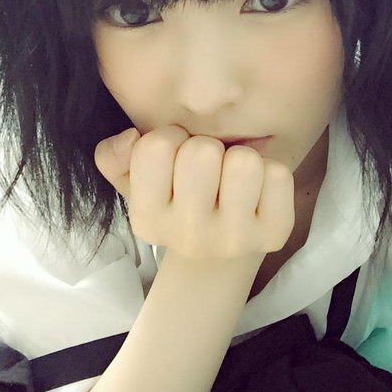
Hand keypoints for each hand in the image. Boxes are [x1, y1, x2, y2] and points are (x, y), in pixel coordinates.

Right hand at [94, 125, 294, 261]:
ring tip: (232, 178)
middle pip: (202, 152)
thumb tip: (129, 137)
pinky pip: (278, 175)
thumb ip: (113, 157)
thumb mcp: (136, 181)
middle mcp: (188, 237)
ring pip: (243, 161)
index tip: (175, 157)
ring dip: (239, 157)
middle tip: (208, 170)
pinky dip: (270, 171)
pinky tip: (258, 192)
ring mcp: (234, 240)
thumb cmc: (178, 201)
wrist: (221, 253)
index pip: (155, 146)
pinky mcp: (273, 235)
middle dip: (206, 148)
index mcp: (149, 221)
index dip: (170, 138)